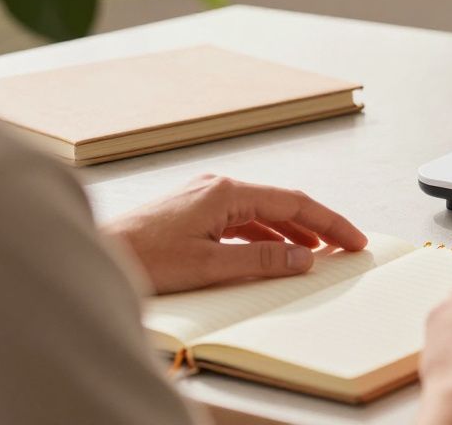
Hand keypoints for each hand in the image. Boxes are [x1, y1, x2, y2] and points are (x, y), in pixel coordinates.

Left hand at [104, 174, 366, 293]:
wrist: (97, 252)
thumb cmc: (143, 258)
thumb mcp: (209, 265)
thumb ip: (261, 261)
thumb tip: (303, 257)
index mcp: (226, 192)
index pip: (293, 203)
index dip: (329, 222)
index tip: (354, 239)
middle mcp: (218, 186)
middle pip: (281, 204)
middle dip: (316, 226)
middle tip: (345, 246)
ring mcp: (204, 196)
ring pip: (262, 212)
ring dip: (291, 232)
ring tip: (316, 253)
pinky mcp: (193, 210)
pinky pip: (242, 219)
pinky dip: (265, 236)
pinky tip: (273, 252)